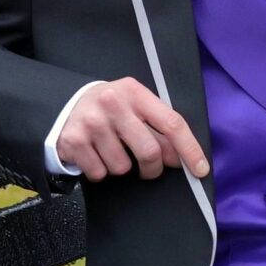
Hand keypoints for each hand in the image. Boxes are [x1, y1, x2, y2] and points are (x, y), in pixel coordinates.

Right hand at [53, 78, 209, 181]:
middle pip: (149, 151)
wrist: (64, 104)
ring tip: (112, 150)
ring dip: (122, 167)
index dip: (189, 149)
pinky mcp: (73, 141)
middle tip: (150, 169)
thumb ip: (157, 126)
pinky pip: (99, 173)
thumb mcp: (134, 106)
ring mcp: (92, 122)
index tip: (200, 169)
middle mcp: (113, 104)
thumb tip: (179, 158)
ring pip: (122, 167)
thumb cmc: (110, 107)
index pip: (171, 123)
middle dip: (153, 168)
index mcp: (135, 92)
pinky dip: (101, 171)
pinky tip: (96, 154)